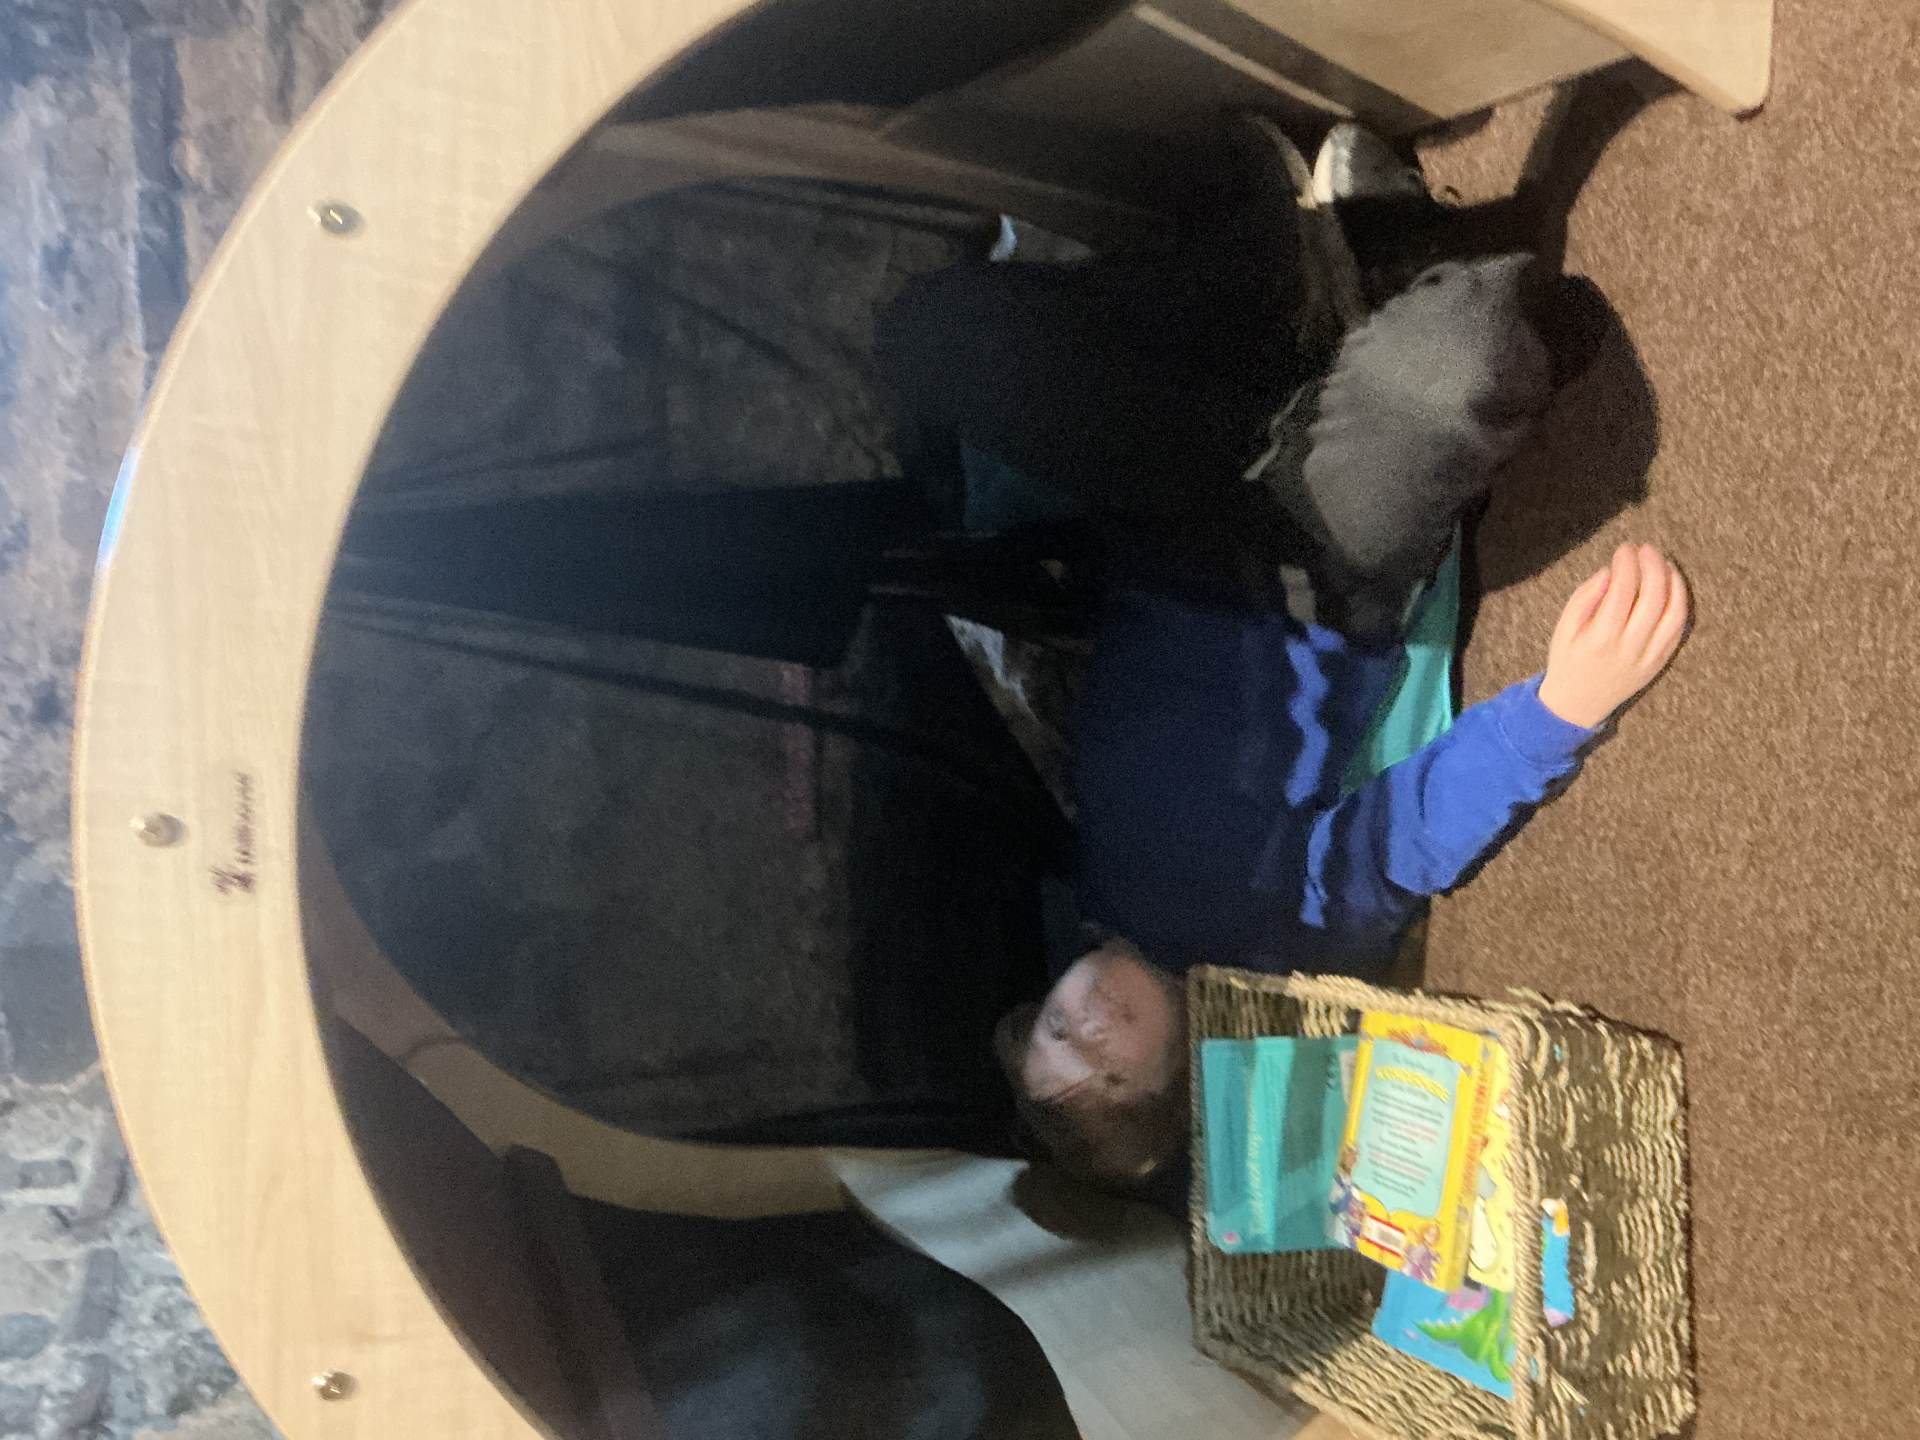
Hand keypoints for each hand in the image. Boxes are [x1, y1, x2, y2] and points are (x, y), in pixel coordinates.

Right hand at [1538, 544, 1688, 727]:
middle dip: (1652, 566)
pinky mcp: (1660, 661)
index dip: (1626, 564)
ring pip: (1672, 612)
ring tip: (1663, 561)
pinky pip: (1678, 628)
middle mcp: (1629, 647)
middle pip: (1652, 597)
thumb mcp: (1563, 628)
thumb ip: (1584, 598)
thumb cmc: (1567, 660)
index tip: (1624, 548)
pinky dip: (1680, 602)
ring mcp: (1648, 656)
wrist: (1578, 704)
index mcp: (1600, 637)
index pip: (1622, 590)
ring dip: (1672, 581)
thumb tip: (1609, 572)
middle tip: (1646, 549)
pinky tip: (1673, 584)